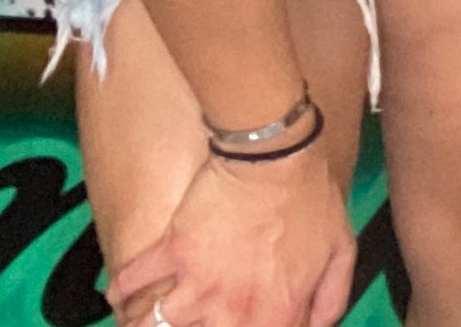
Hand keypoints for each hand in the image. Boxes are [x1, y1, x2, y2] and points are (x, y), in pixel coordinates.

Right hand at [107, 147, 353, 326]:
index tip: (241, 321)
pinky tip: (119, 294)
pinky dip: (122, 290)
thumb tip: (316, 324)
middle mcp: (230, 312)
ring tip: (149, 320)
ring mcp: (196, 284)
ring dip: (149, 324)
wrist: (274, 151)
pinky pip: (133, 281)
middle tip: (198, 316)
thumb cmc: (309, 195)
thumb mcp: (341, 249)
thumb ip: (331, 298)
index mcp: (275, 315)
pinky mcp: (170, 252)